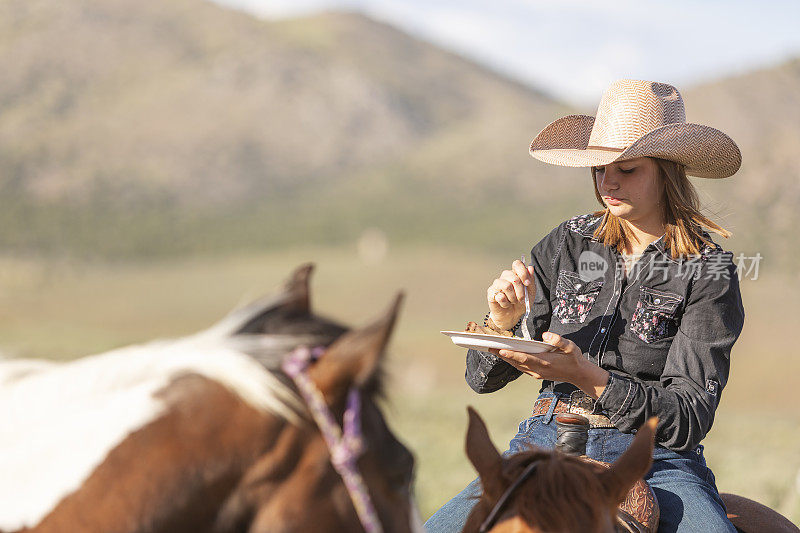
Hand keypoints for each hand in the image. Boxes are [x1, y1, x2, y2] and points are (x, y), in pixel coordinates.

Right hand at [487, 259, 535, 329]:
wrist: (512, 316)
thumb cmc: (521, 303)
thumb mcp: (531, 293)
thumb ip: (531, 281)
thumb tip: (530, 268)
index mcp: (515, 274)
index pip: (517, 264)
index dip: (523, 273)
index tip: (527, 284)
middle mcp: (505, 277)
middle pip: (514, 277)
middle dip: (520, 291)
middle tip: (521, 299)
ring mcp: (497, 284)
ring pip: (506, 286)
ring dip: (513, 297)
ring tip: (513, 302)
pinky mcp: (491, 293)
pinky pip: (499, 296)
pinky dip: (506, 303)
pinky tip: (506, 304)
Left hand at [487, 332, 609, 398]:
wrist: (578, 374)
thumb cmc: (574, 358)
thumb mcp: (571, 347)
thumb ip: (558, 340)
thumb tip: (545, 335)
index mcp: (545, 362)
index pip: (525, 358)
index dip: (511, 354)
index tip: (500, 349)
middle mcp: (538, 370)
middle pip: (516, 362)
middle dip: (502, 354)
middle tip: (489, 346)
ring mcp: (536, 374)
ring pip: (517, 366)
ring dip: (505, 358)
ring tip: (493, 349)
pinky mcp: (536, 374)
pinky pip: (521, 368)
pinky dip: (512, 361)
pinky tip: (506, 355)